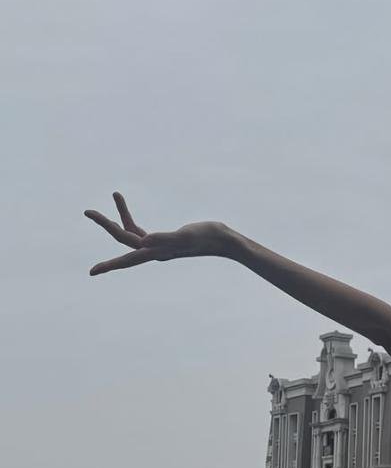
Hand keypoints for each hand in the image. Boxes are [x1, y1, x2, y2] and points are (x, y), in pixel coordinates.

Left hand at [84, 193, 231, 275]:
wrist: (224, 240)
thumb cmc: (207, 236)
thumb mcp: (185, 235)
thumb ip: (164, 238)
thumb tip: (143, 241)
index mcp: (156, 252)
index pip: (127, 257)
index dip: (109, 265)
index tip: (92, 272)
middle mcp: (154, 250)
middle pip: (123, 238)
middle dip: (106, 224)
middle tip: (88, 212)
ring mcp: (158, 245)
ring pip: (131, 233)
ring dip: (120, 216)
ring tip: (116, 195)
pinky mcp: (164, 239)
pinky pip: (140, 230)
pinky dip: (131, 220)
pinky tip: (126, 213)